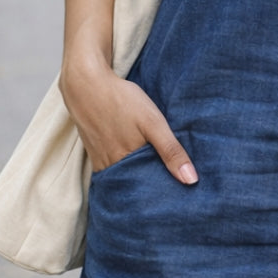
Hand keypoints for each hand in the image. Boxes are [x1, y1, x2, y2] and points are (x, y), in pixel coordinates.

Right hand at [60, 51, 197, 182]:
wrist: (86, 84)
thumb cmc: (121, 100)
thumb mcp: (153, 122)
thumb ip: (171, 151)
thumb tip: (191, 180)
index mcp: (126, 164)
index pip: (148, 190)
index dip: (162, 192)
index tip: (177, 194)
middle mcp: (110, 168)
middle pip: (134, 185)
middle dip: (150, 187)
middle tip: (168, 187)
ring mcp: (100, 160)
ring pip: (122, 177)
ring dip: (136, 177)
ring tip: (154, 174)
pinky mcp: (94, 151)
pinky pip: (110, 168)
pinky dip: (123, 167)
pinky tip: (133, 159)